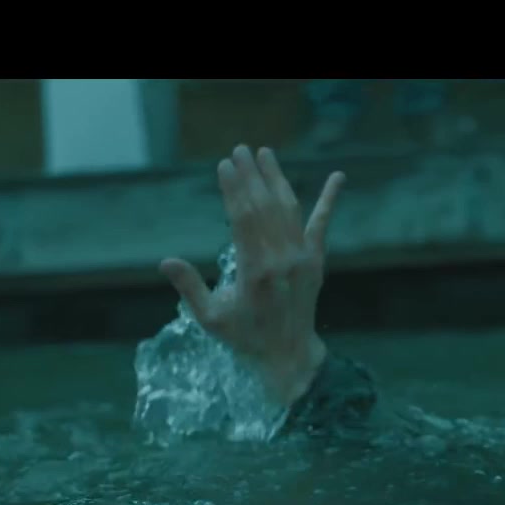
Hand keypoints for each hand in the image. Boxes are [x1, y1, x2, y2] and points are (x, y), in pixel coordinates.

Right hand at [160, 144, 345, 406]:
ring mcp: (302, 258)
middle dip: (251, 175)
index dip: (234, 189)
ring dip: (277, 178)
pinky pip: (322, 224)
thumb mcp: (210, 318)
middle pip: (264, 206)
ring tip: (265, 154)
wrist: (288, 355)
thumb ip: (189, 287)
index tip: (224, 166)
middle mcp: (282, 259)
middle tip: (239, 150)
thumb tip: (166, 261)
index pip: (242, 218)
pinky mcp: (316, 260)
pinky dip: (330, 199)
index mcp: (255, 271)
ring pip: (289, 209)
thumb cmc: (245, 337)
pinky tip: (338, 177)